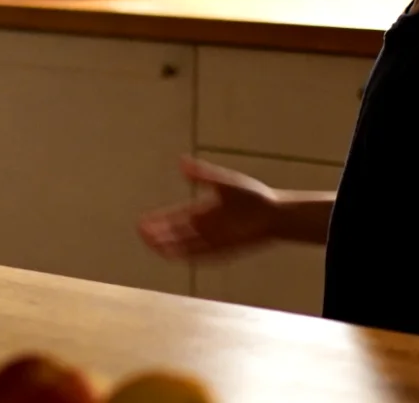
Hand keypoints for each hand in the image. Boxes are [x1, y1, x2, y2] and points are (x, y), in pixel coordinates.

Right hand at [138, 157, 279, 259]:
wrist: (276, 215)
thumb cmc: (253, 197)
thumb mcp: (225, 182)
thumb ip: (203, 175)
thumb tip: (181, 162)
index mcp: (203, 211)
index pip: (175, 217)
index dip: (160, 220)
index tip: (143, 222)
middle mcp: (205, 227)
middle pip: (176, 233)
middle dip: (159, 234)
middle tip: (142, 233)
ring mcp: (213, 240)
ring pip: (185, 245)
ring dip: (169, 246)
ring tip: (152, 245)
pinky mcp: (223, 251)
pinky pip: (200, 255)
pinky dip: (185, 255)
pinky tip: (172, 255)